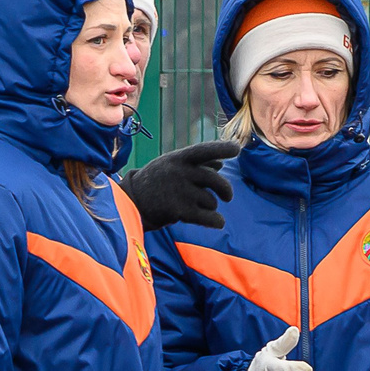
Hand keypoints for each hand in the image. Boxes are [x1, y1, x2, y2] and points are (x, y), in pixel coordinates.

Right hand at [118, 140, 235, 228]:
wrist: (132, 202)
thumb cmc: (156, 181)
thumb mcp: (171, 164)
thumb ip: (196, 163)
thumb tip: (220, 164)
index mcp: (179, 158)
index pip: (205, 150)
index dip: (222, 149)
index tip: (237, 149)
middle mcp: (180, 172)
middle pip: (216, 181)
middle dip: (226, 190)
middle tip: (227, 197)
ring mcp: (180, 192)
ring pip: (211, 201)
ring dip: (210, 206)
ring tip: (199, 207)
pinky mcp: (179, 211)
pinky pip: (209, 217)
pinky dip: (216, 221)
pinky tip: (218, 222)